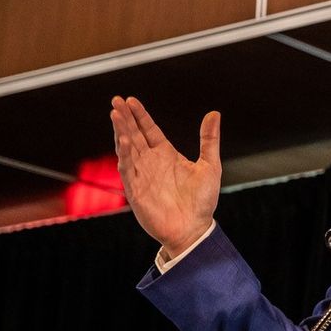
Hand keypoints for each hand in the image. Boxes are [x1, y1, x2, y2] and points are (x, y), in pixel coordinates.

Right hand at [110, 96, 221, 258]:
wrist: (195, 229)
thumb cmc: (202, 201)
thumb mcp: (210, 166)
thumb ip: (209, 140)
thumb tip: (214, 113)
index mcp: (166, 155)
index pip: (149, 130)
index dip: (140, 116)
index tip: (131, 100)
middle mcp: (151, 163)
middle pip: (134, 135)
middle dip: (125, 118)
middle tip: (116, 100)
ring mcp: (142, 175)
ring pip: (127, 149)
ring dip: (121, 132)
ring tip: (115, 114)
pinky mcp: (136, 190)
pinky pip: (128, 169)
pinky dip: (125, 155)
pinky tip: (123, 140)